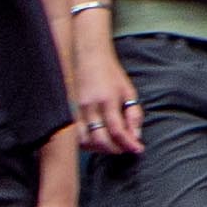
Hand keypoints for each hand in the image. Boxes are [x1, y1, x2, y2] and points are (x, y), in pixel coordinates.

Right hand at [66, 26, 143, 160]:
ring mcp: (76, 109)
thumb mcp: (128, 90)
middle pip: (100, 139)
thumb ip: (133, 113)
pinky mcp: (68, 111)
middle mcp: (90, 106)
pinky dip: (86, 143)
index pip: (118, 130)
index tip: (138, 149)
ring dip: (100, 148)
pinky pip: (75, 135)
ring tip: (112, 146)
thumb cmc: (110, 74)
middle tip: (125, 149)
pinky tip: (96, 141)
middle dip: (115, 149)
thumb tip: (135, 136)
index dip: (129, 144)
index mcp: (107, 100)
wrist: (89, 57)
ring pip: (85, 140)